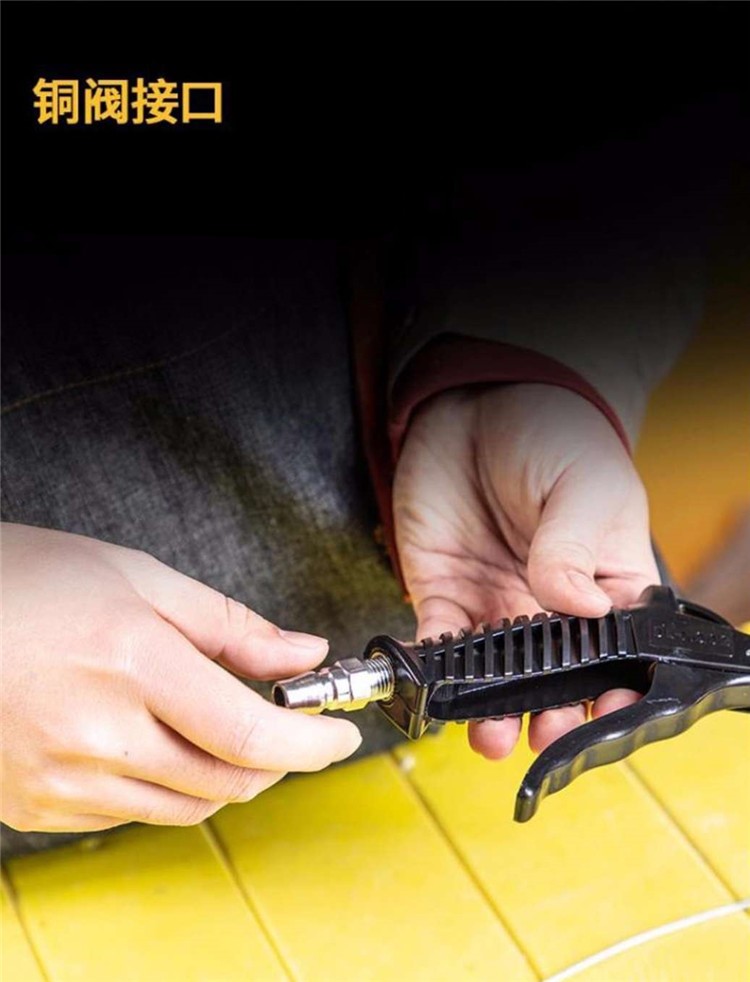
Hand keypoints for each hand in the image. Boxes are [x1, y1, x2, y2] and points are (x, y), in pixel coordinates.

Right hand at [1, 524, 360, 832]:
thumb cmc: (28, 581)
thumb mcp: (138, 578)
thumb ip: (230, 625)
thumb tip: (303, 654)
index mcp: (131, 662)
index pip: (250, 733)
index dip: (313, 743)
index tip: (342, 734)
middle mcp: (96, 733)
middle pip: (227, 781)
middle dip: (276, 759)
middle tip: (287, 725)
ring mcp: (61, 779)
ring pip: (185, 807)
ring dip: (225, 774)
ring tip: (218, 726)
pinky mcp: (35, 805)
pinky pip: (131, 815)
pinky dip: (166, 786)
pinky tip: (153, 742)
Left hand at [393, 383, 658, 758]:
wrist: (474, 407)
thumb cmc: (551, 436)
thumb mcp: (582, 485)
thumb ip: (574, 547)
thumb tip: (575, 605)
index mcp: (606, 585)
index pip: (618, 654)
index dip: (613, 690)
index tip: (602, 711)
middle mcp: (553, 608)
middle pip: (556, 680)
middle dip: (551, 716)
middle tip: (541, 732)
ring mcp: (498, 606)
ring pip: (497, 677)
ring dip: (493, 711)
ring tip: (491, 734)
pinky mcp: (446, 596)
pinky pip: (439, 645)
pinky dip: (435, 671)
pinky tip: (436, 686)